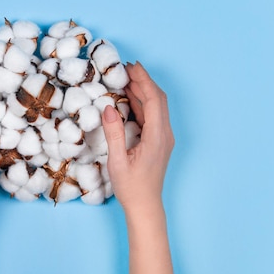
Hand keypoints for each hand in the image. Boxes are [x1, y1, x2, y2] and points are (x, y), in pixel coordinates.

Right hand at [102, 61, 174, 212]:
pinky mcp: (158, 142)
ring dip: (143, 91)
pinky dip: (142, 104)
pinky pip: (152, 117)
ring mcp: (163, 138)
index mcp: (157, 136)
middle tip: (126, 68)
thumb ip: (114, 133)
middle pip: (158, 99)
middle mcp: (164, 134)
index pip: (154, 100)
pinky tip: (128, 99)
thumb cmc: (131, 187)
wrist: (145, 206)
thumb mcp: (117, 161)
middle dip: (144, 81)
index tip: (132, 66)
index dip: (144, 80)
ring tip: (125, 79)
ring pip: (156, 107)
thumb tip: (108, 108)